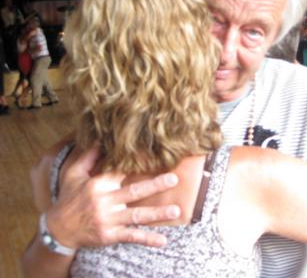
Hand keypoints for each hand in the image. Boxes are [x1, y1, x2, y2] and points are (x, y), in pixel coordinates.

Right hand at [47, 147, 180, 248]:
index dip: (138, 164)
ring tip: (177, 211)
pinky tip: (163, 240)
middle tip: (174, 179)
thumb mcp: (73, 174)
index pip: (122, 171)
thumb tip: (100, 138)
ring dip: (157, 213)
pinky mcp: (110, 235)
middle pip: (134, 192)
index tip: (155, 156)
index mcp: (98, 184)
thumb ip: (88, 157)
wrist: (58, 230)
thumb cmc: (68, 198)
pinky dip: (147, 239)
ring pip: (137, 215)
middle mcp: (104, 202)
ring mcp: (108, 220)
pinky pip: (131, 236)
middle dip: (155, 185)